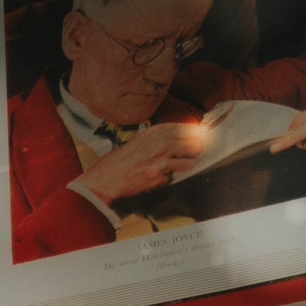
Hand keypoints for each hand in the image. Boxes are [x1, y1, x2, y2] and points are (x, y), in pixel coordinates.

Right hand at [75, 121, 209, 204]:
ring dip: (185, 166)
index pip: (191, 128)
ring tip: (172, 168)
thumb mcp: (142, 141)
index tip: (199, 140)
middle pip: (197, 142)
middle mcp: (162, 141)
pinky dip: (168, 178)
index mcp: (158, 130)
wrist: (106, 177)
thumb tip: (187, 139)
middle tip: (186, 156)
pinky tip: (155, 176)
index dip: (198, 135)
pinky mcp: (159, 174)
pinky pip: (175, 176)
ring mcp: (161, 158)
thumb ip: (163, 138)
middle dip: (195, 150)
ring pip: (191, 160)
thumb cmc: (122, 160)